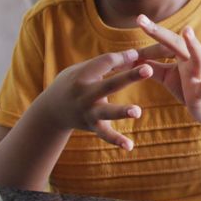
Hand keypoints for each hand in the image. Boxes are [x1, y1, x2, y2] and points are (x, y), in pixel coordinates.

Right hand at [37, 49, 151, 150]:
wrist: (51, 110)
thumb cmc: (74, 82)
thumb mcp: (83, 69)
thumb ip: (107, 63)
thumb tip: (136, 55)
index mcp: (83, 76)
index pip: (106, 63)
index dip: (124, 57)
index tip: (140, 54)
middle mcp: (86, 94)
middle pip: (110, 84)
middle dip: (129, 76)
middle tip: (149, 69)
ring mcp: (89, 112)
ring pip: (107, 112)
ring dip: (122, 111)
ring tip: (137, 111)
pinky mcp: (92, 126)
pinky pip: (106, 134)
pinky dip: (117, 141)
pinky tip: (130, 146)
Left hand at [136, 15, 200, 125]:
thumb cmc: (189, 89)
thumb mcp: (168, 75)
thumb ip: (152, 65)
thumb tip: (131, 58)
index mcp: (184, 54)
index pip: (166, 39)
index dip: (153, 30)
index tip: (139, 18)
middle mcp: (194, 59)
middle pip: (177, 43)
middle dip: (160, 32)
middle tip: (141, 19)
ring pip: (198, 58)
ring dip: (193, 45)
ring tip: (186, 32)